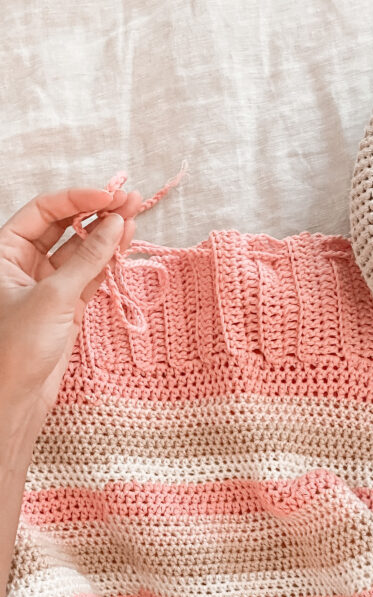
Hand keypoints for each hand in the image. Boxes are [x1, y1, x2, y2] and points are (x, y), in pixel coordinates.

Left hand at [0, 186, 140, 435]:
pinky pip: (90, 275)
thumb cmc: (16, 349)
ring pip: (80, 251)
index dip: (77, 199)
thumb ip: (88, 259)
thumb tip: (115, 223)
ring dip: (106, 235)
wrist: (16, 400)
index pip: (44, 211)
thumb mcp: (53, 297)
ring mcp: (47, 286)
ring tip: (135, 217)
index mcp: (4, 252)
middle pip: (64, 226)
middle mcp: (23, 264)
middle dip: (96, 213)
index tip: (109, 196)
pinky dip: (107, 261)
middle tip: (130, 201)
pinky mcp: (67, 307)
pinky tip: (124, 243)